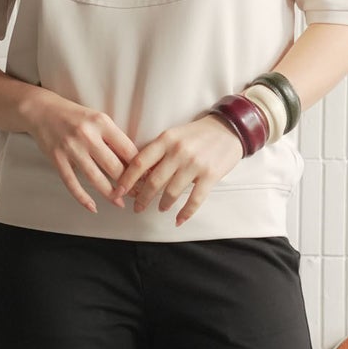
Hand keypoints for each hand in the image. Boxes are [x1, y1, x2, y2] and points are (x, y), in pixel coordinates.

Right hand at [24, 91, 141, 213]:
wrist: (42, 110)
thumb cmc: (74, 116)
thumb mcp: (98, 120)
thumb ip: (113, 138)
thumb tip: (134, 162)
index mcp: (102, 123)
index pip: (127, 150)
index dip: (140, 167)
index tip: (147, 178)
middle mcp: (87, 135)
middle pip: (114, 166)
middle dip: (128, 184)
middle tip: (137, 194)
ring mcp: (71, 148)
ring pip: (95, 178)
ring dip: (110, 194)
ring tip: (120, 203)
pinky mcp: (57, 159)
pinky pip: (72, 183)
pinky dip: (83, 198)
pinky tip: (93, 207)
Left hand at [113, 113, 245, 227]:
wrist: (228, 129)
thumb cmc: (197, 134)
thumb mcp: (174, 135)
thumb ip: (158, 152)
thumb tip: (140, 176)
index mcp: (166, 140)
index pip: (139, 162)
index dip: (126, 179)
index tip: (118, 192)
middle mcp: (178, 152)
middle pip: (153, 181)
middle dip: (142, 198)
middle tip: (138, 208)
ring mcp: (195, 164)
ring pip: (171, 192)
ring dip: (163, 204)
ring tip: (160, 209)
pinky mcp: (210, 175)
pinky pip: (194, 199)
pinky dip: (185, 213)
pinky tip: (178, 220)